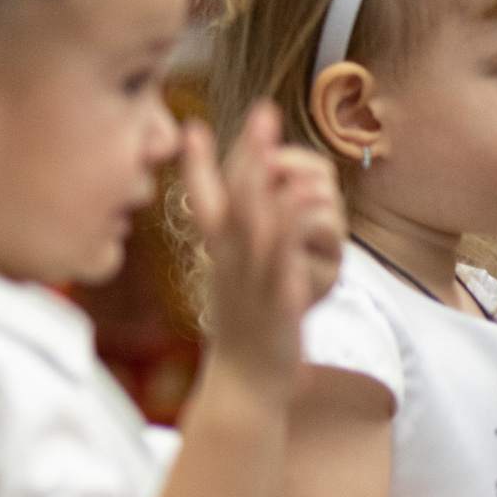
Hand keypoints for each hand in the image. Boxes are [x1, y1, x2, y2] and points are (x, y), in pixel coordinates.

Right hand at [185, 104, 342, 386]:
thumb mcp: (236, 284)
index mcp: (218, 256)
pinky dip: (291, 223)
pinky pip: (282, 256)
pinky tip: (305, 198)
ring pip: (253, 219)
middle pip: (232, 197)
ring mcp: (249, 279)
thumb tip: (240, 223)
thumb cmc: (245, 335)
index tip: (191, 127)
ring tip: (276, 143)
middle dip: (245, 151)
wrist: (243, 386)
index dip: (198, 163)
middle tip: (260, 110)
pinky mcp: (276, 299)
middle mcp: (227, 261)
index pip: (202, 200)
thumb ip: (237, 250)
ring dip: (263, 178)